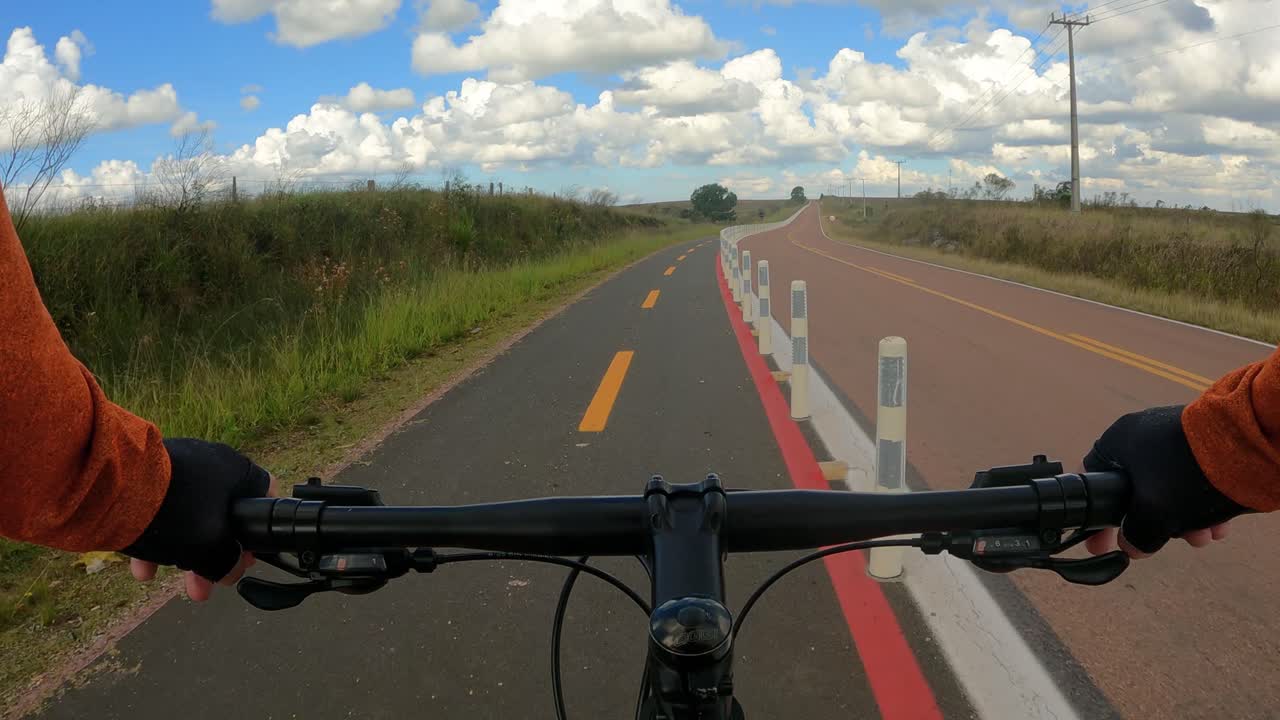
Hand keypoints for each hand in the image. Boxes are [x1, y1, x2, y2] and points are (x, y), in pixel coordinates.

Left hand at [124, 438, 276, 600]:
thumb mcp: (211, 547)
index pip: (264, 499)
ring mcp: (177, 466)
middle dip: (212, 554)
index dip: (258, 532)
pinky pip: (161, 509)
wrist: (109, 485)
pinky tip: (142, 567)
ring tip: (168, 581)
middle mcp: (211, 462)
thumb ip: (227, 563)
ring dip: (182, 551)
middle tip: (207, 581)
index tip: (247, 556)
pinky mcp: (146, 474)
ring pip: (189, 515)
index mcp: (237, 471)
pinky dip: (157, 536)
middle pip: (222, 515)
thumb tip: (231, 572)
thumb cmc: (175, 511)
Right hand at [1082, 405, 1246, 558]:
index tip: (1101, 541)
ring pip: (1169, 488)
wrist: (1249, 445)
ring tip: (1202, 538)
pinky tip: (1217, 525)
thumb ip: (1136, 535)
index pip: (1094, 480)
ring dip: (1183, 519)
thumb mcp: (1152, 513)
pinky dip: (1202, 504)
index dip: (1097, 516)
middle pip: (1137, 490)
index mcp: (1119, 441)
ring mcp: (1177, 437)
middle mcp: (1144, 435)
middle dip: (1154, 522)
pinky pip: (1194, 480)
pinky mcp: (1205, 445)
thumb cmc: (1187, 473)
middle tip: (1163, 542)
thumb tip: (1132, 546)